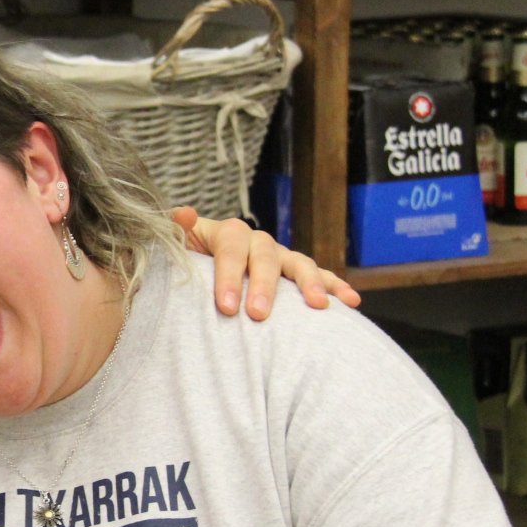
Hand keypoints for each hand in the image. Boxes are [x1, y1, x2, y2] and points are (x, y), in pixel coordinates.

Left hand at [172, 207, 360, 320]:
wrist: (199, 273)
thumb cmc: (187, 265)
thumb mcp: (175, 248)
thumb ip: (175, 231)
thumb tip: (184, 212)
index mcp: (227, 234)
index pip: (231, 247)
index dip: (228, 275)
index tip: (225, 307)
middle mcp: (257, 243)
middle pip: (266, 257)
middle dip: (264, 286)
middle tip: (258, 314)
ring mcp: (280, 258)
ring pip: (298, 265)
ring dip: (310, 283)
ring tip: (318, 305)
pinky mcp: (295, 275)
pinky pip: (320, 277)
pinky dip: (336, 286)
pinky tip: (351, 301)